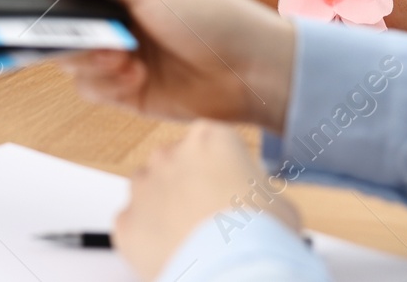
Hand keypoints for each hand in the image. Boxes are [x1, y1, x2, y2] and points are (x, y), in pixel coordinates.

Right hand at [26, 0, 296, 130]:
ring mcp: (118, 55)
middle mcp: (114, 18)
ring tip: (123, 60)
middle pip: (62, 26)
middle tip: (85, 38)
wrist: (251, 71)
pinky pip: (92, 89)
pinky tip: (135, 77)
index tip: (27, 2)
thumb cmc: (209, 13)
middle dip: (68, 34)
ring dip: (91, 62)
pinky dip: (107, 85)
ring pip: (71, 61)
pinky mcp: (126, 91)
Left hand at [115, 122, 301, 281]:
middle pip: (178, 165)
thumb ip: (257, 192)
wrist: (232, 271)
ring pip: (151, 191)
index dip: (225, 172)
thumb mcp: (280, 205)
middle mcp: (170, 154)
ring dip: (166, 209)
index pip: (213, 145)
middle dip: (190, 188)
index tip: (232, 193)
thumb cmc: (260, 238)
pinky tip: (173, 253)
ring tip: (192, 239)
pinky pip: (135, 224)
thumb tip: (258, 203)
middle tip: (211, 220)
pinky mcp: (125, 220)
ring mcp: (144, 186)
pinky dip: (149, 238)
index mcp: (210, 139)